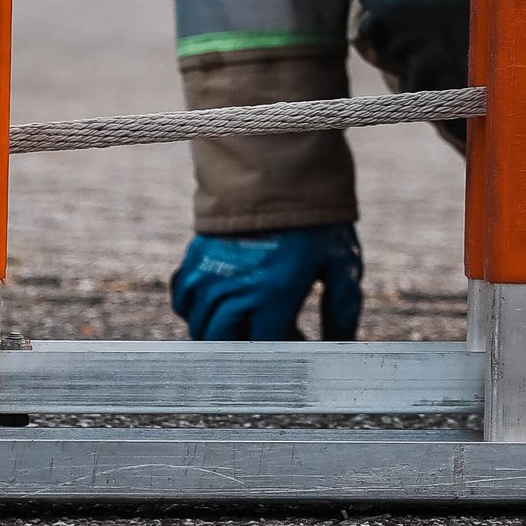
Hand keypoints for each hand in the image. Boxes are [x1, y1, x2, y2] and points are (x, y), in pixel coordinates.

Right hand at [169, 223, 363, 341]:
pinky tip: (220, 304)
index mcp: (273, 295)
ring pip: (200, 327)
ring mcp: (209, 275)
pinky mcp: (195, 259)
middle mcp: (235, 291)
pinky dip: (196, 310)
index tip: (296, 345)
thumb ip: (342, 309)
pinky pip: (183, 299)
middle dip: (245, 350)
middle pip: (224, 345)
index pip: (264, 350)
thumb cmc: (316, 220)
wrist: (280, 171)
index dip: (280, 355)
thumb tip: (341, 344)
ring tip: (250, 320)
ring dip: (222, 333)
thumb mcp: (340, 264)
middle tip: (270, 336)